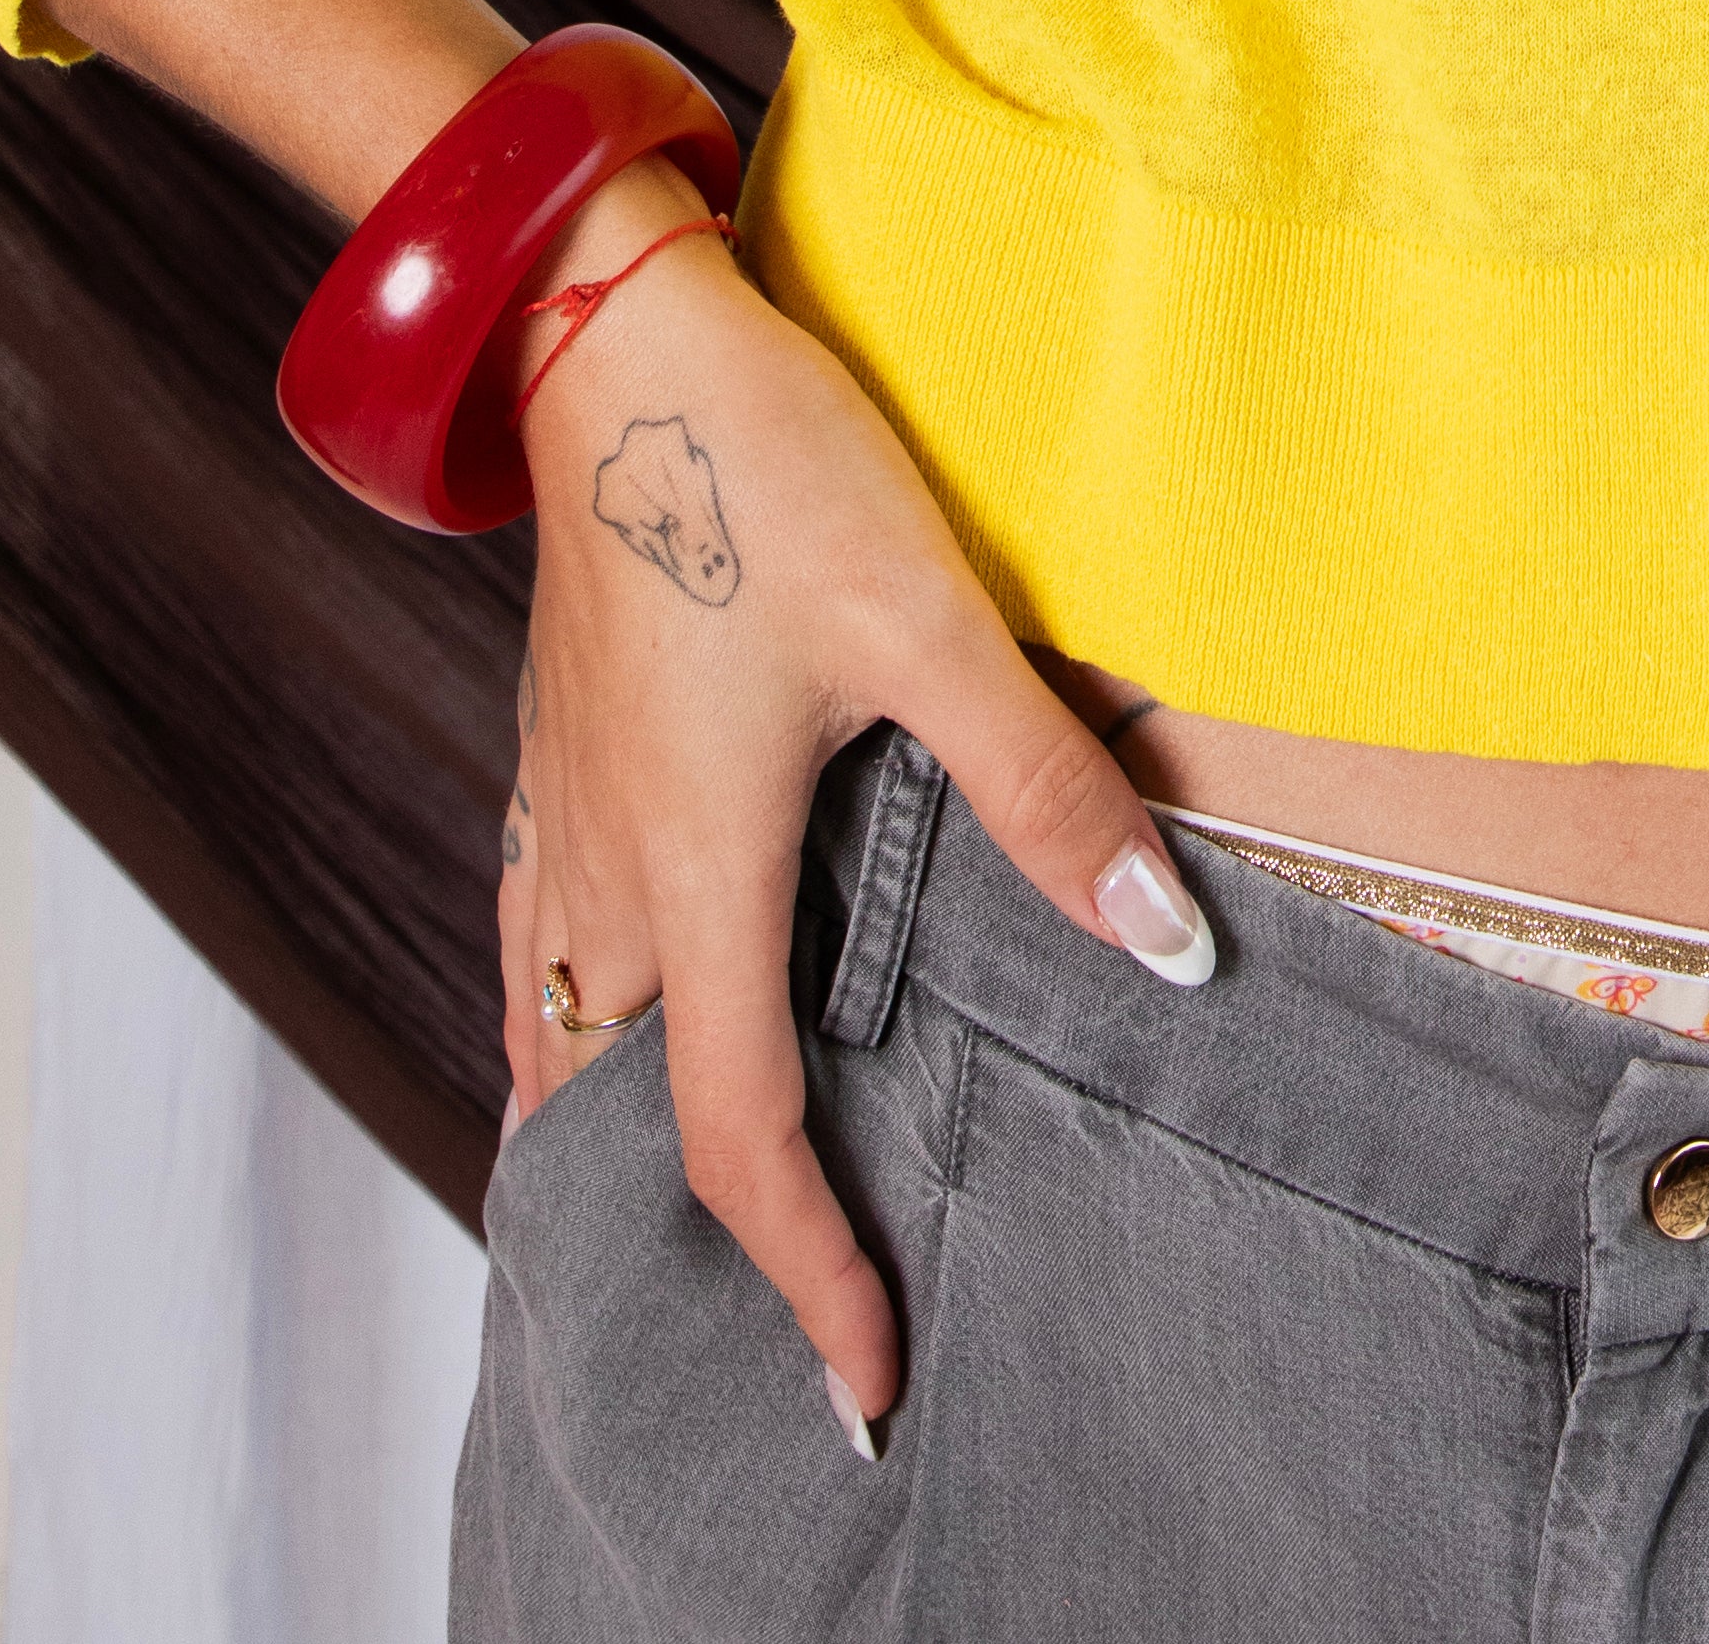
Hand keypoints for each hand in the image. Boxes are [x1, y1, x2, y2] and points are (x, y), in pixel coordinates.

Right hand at [494, 174, 1213, 1445]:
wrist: (605, 330)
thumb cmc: (763, 461)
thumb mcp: (929, 623)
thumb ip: (1046, 789)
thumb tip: (1171, 947)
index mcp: (695, 876)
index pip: (735, 1139)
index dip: (805, 1273)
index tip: (867, 1378)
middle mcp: (605, 876)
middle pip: (629, 1118)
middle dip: (702, 1242)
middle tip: (795, 1319)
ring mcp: (562, 814)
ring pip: (564, 1040)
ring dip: (619, 1143)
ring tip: (697, 1216)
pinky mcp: (554, 752)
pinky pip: (536, 947)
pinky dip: (563, 1032)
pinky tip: (599, 1023)